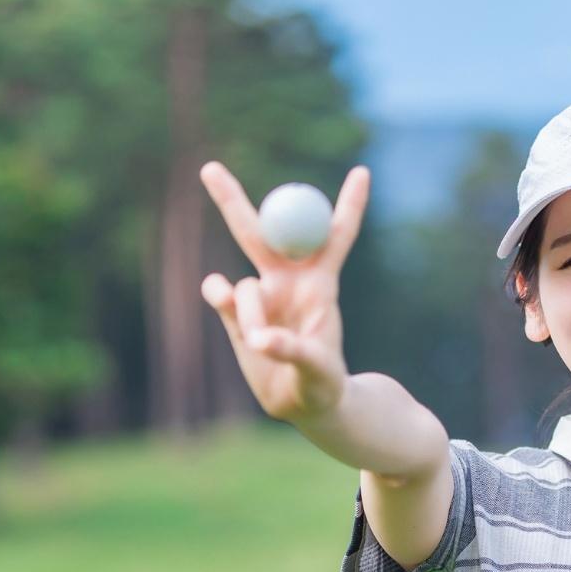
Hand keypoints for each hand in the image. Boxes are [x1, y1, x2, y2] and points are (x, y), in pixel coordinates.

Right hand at [198, 160, 367, 423]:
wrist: (302, 404)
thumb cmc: (322, 385)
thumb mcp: (317, 372)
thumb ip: (292, 351)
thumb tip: (260, 338)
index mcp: (321, 285)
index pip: (336, 234)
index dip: (349, 203)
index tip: (363, 169)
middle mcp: (289, 280)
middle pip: (266, 230)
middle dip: (233, 200)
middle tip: (208, 167)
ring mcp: (262, 294)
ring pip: (243, 283)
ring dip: (250, 313)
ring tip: (262, 345)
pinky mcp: (238, 313)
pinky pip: (219, 294)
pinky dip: (218, 296)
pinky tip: (225, 306)